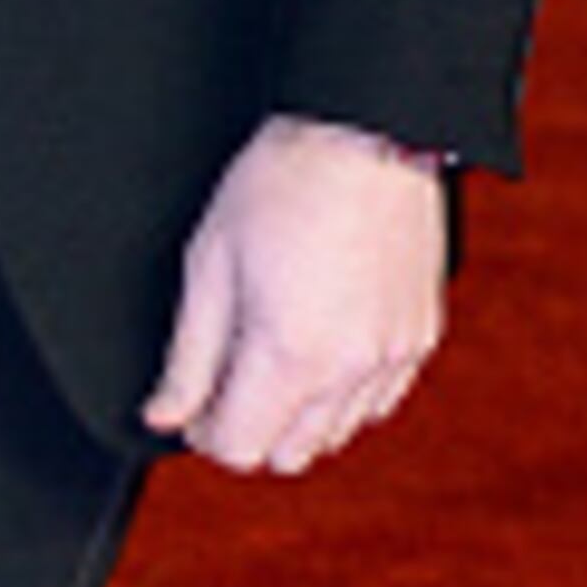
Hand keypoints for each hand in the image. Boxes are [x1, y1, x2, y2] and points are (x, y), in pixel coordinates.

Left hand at [142, 113, 447, 477]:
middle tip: (228, 379)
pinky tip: (321, 350)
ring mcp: (394, 355)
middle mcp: (352, 368)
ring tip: (275, 354)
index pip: (240, 448)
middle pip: (289, 455)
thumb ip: (188, 356)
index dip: (205, 432)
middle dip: (250, 428)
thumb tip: (166, 415)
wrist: (367, 132)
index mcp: (292, 354)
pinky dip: (344, 395)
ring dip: (297, 416)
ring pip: (336, 434)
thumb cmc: (283, 183)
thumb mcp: (210, 265)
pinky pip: (377, 402)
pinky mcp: (420, 336)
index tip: (195, 402)